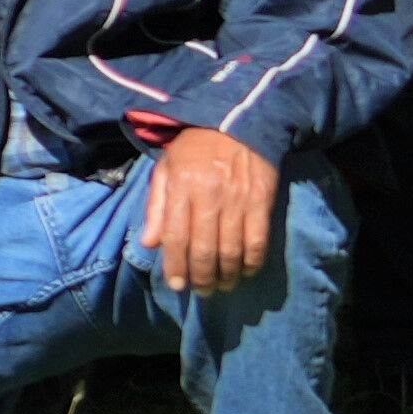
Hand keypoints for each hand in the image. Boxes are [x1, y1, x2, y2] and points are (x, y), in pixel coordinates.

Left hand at [137, 123, 286, 300]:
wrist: (240, 121)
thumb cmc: (196, 146)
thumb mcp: (167, 167)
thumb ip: (157, 206)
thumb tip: (149, 243)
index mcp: (181, 186)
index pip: (176, 236)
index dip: (176, 265)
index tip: (177, 284)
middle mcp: (209, 195)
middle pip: (204, 249)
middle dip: (202, 277)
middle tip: (202, 291)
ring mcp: (238, 200)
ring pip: (232, 250)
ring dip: (227, 275)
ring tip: (222, 285)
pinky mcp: (262, 201)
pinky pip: (258, 241)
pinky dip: (252, 262)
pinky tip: (245, 271)